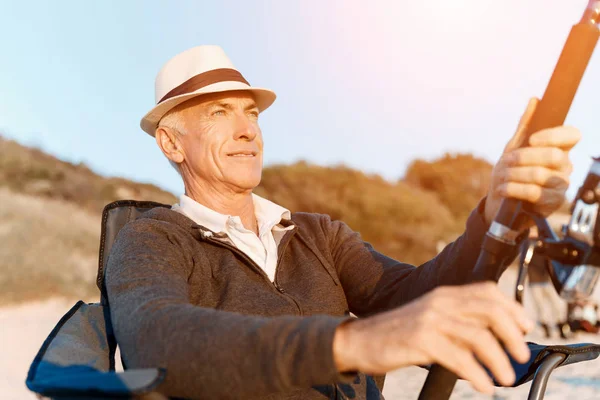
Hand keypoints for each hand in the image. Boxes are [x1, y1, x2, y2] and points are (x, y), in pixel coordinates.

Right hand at [333, 282, 533, 394]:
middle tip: (519, 356)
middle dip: (512, 335)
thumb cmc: (397, 334)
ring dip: (499, 360)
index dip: (513, 308)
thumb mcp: (430, 319)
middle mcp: (439, 302)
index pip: (488, 291)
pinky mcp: (420, 339)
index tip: (526, 328)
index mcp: (444, 294)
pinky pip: (460, 357)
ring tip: (505, 377)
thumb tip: (495, 338)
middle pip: (490, 311)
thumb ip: (458, 322)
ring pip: (479, 336)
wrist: (359, 340)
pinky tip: (483, 385)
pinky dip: (477, 373)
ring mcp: (429, 319)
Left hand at [484, 97, 580, 227]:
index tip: (532, 139)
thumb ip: (525, 126)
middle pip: (553, 156)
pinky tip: (502, 189)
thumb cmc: (512, 170)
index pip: (572, 135)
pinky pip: (533, 192)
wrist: (502, 199)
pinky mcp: (552, 202)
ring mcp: (561, 184)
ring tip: (501, 176)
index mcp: (559, 148)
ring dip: (514, 174)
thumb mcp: (514, 147)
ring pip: (541, 175)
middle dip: (524, 157)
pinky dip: (513, 189)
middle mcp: (565, 166)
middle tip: (506, 161)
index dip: (554, 135)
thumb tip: (535, 100)